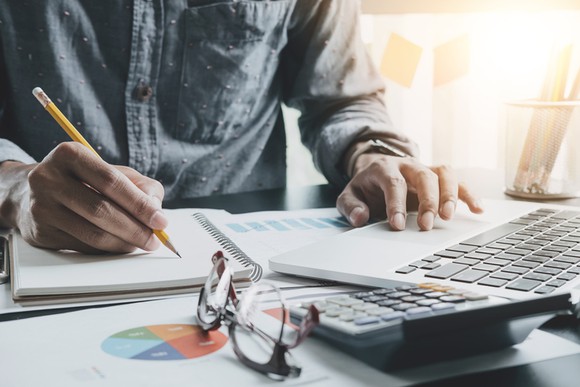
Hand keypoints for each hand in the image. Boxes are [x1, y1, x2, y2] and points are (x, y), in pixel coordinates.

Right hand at [1, 142, 166, 252]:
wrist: (29, 192)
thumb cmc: (82, 180)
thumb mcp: (111, 171)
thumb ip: (140, 185)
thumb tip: (155, 209)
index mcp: (70, 154)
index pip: (111, 182)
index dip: (139, 204)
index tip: (161, 220)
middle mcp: (49, 178)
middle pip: (101, 210)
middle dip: (135, 228)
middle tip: (154, 239)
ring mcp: (41, 206)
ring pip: (92, 233)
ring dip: (123, 243)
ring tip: (141, 243)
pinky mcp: (40, 232)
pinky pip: (82, 246)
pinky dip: (107, 249)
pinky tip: (119, 245)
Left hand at [336, 153, 483, 230]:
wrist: (376, 170)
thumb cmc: (366, 187)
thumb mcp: (349, 195)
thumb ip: (350, 206)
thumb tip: (359, 217)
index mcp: (385, 168)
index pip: (393, 183)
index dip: (396, 204)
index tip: (397, 225)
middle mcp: (408, 165)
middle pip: (423, 176)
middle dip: (427, 200)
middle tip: (426, 224)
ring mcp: (426, 169)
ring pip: (444, 173)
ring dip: (450, 195)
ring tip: (449, 217)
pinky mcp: (439, 177)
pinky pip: (458, 181)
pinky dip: (469, 194)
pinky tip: (477, 209)